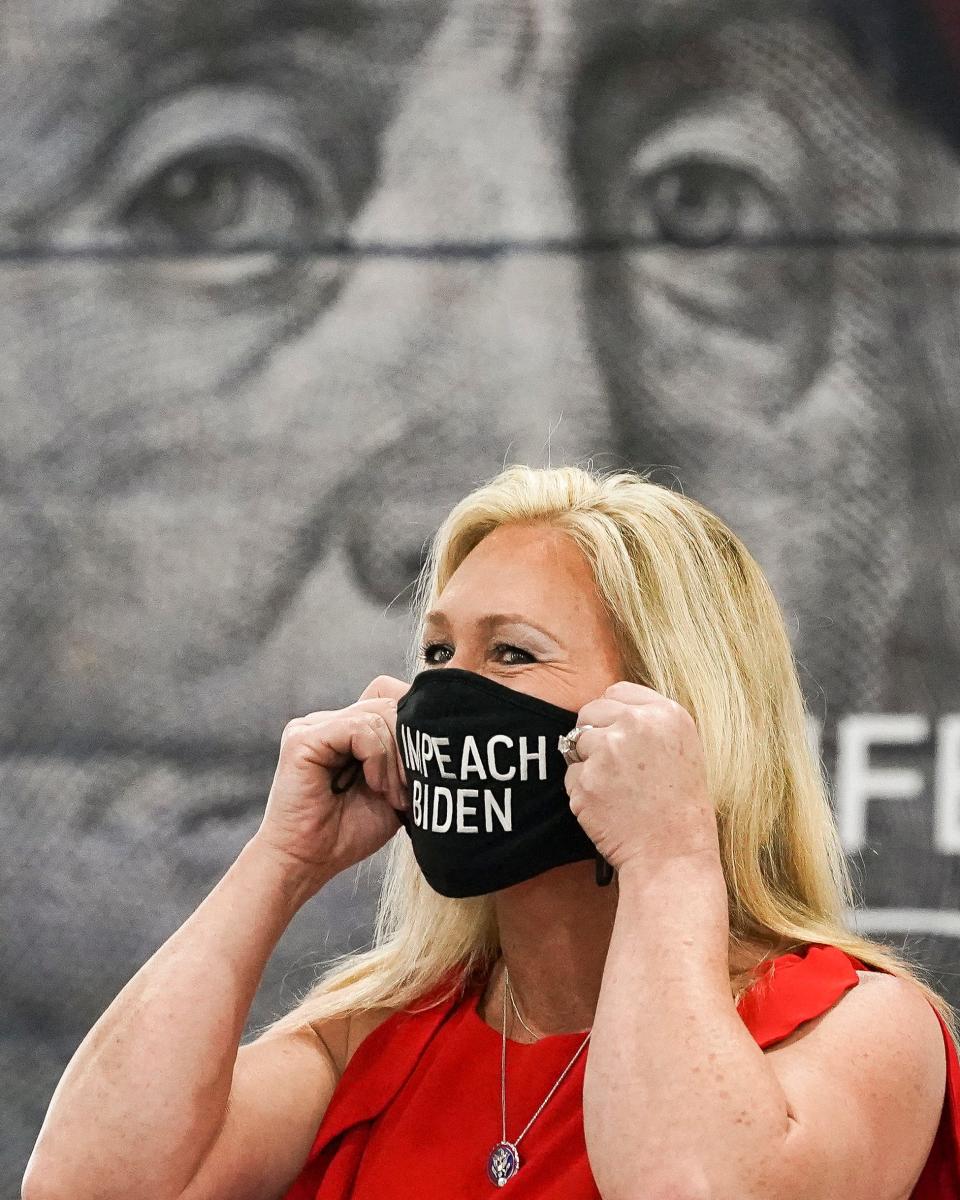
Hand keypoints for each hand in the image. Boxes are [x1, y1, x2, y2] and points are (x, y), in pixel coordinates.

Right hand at [251, 674, 410, 885]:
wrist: (309, 862)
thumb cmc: (348, 832)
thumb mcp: (393, 789)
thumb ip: (408, 757)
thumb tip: (441, 730)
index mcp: (348, 730)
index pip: (389, 695)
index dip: (414, 722)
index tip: (425, 767)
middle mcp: (329, 721)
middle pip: (388, 703)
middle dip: (409, 745)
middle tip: (409, 789)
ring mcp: (313, 725)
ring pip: (377, 715)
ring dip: (394, 760)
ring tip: (390, 795)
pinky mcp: (303, 737)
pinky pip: (358, 728)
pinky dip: (376, 757)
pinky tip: (374, 785)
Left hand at [563, 681, 720, 873]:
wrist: (673, 853)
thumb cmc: (680, 806)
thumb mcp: (683, 748)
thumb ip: (650, 722)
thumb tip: (610, 709)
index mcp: (666, 713)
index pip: (617, 691)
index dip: (613, 714)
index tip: (618, 734)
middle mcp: (636, 725)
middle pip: (590, 711)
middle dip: (594, 735)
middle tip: (614, 766)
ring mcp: (608, 750)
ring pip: (576, 742)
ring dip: (587, 763)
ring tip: (617, 789)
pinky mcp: (585, 779)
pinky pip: (570, 775)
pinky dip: (582, 791)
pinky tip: (607, 806)